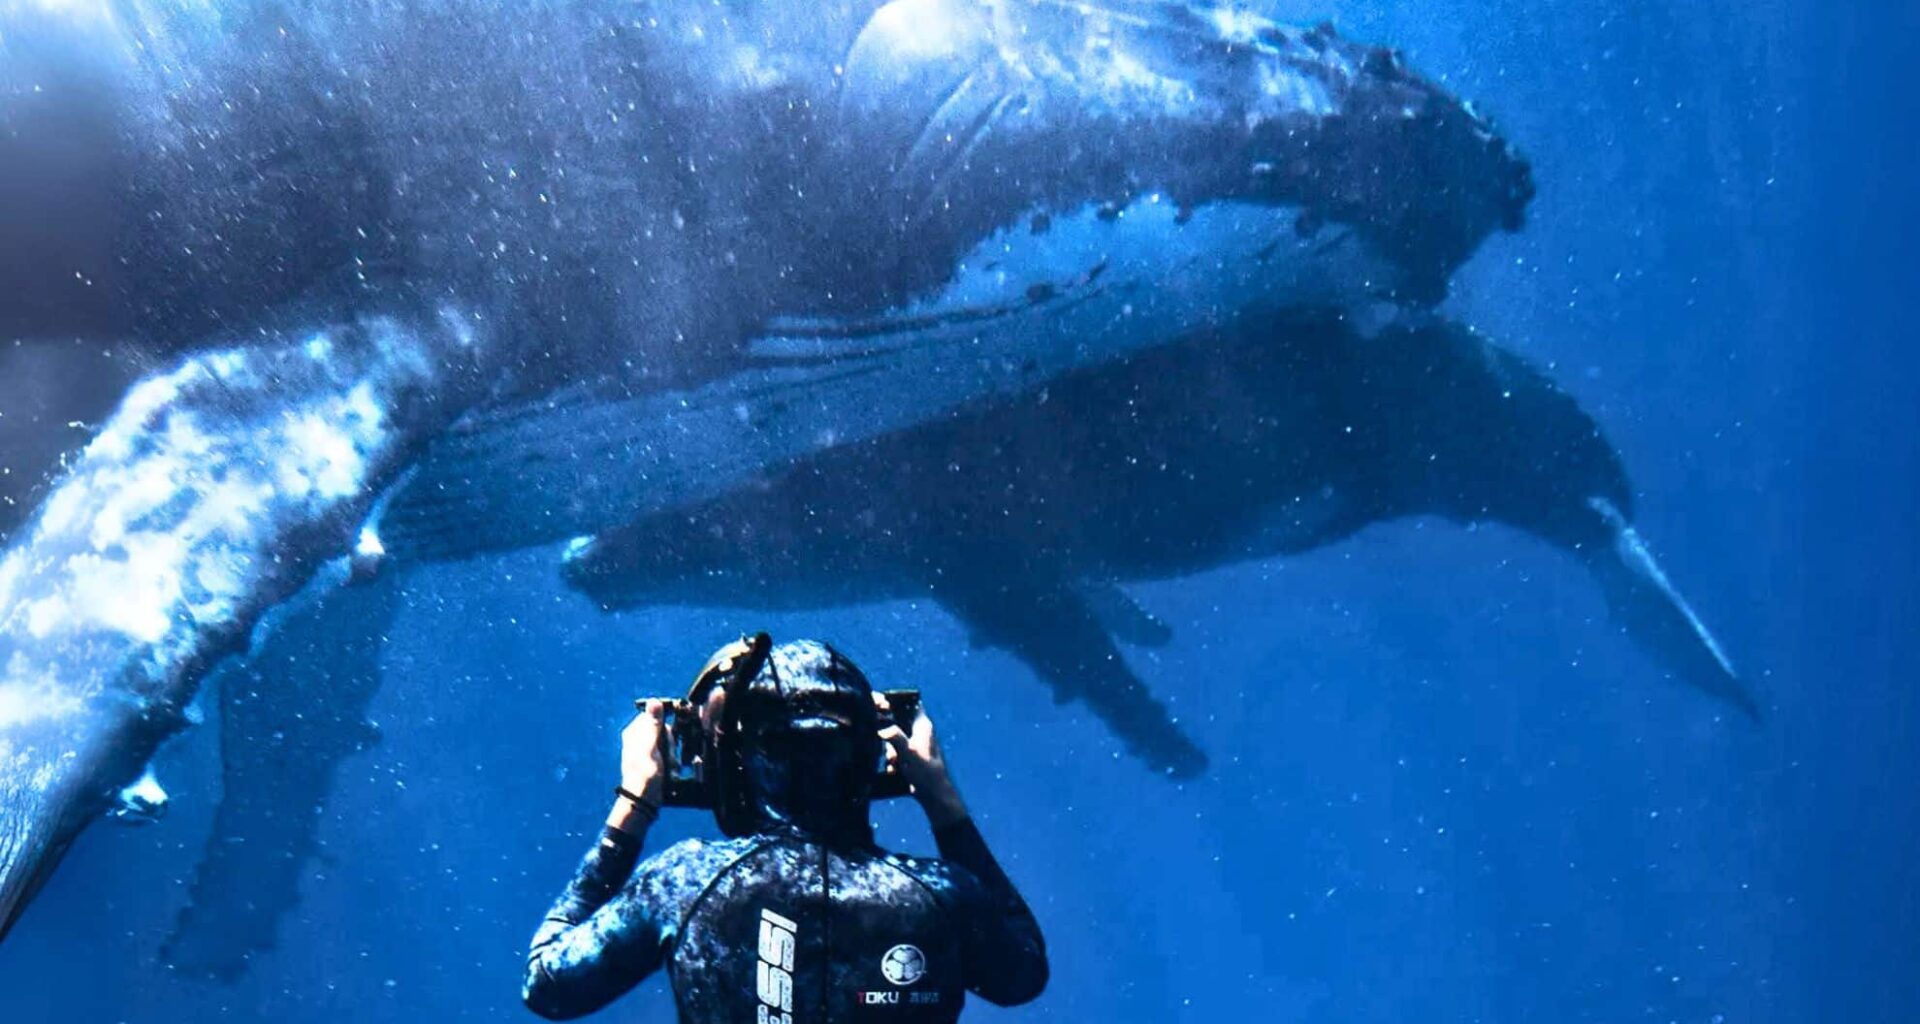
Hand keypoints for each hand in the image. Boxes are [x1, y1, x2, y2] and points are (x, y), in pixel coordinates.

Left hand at [618, 699, 668, 809]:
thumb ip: (653, 724)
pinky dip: (670, 762)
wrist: (644, 800)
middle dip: (669, 743)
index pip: (655, 716)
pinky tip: (668, 771)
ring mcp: (646, 751)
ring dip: (671, 755)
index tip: (667, 738)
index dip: (664, 726)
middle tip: (665, 756)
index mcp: (634, 732)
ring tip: (667, 766)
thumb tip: (654, 702)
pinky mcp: (653, 762)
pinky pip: (668, 755)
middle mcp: (639, 740)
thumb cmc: (645, 775)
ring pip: (668, 744)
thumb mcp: (650, 747)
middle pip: (664, 731)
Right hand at [876, 695, 968, 828]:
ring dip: (890, 752)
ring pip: (894, 740)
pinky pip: (896, 752)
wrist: (933, 793)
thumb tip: (883, 729)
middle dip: (887, 735)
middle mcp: (919, 731)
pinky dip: (893, 761)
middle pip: (897, 722)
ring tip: (894, 763)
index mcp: (923, 725)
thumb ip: (896, 738)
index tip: (878, 704)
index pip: (909, 703)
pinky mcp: (911, 756)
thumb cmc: (926, 772)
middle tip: (888, 748)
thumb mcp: (909, 753)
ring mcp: (915, 743)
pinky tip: (894, 770)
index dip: (894, 701)